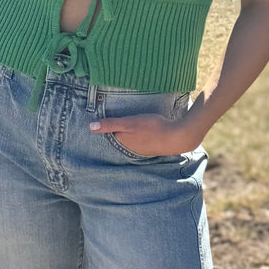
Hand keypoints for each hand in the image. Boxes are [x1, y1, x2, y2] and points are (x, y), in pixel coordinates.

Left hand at [88, 108, 203, 158]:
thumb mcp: (129, 123)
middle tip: (110, 122)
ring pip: (130, 140)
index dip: (105, 128)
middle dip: (115, 132)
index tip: (99, 120)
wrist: (178, 137)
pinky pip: (140, 140)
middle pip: (119, 138)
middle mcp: (131, 148)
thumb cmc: (152, 128)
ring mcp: (142, 148)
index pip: (109, 136)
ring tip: (124, 125)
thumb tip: (90, 127)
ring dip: (127, 134)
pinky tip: (141, 129)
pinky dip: (138, 135)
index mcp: (123, 143)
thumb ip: (110, 124)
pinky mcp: (152, 145)